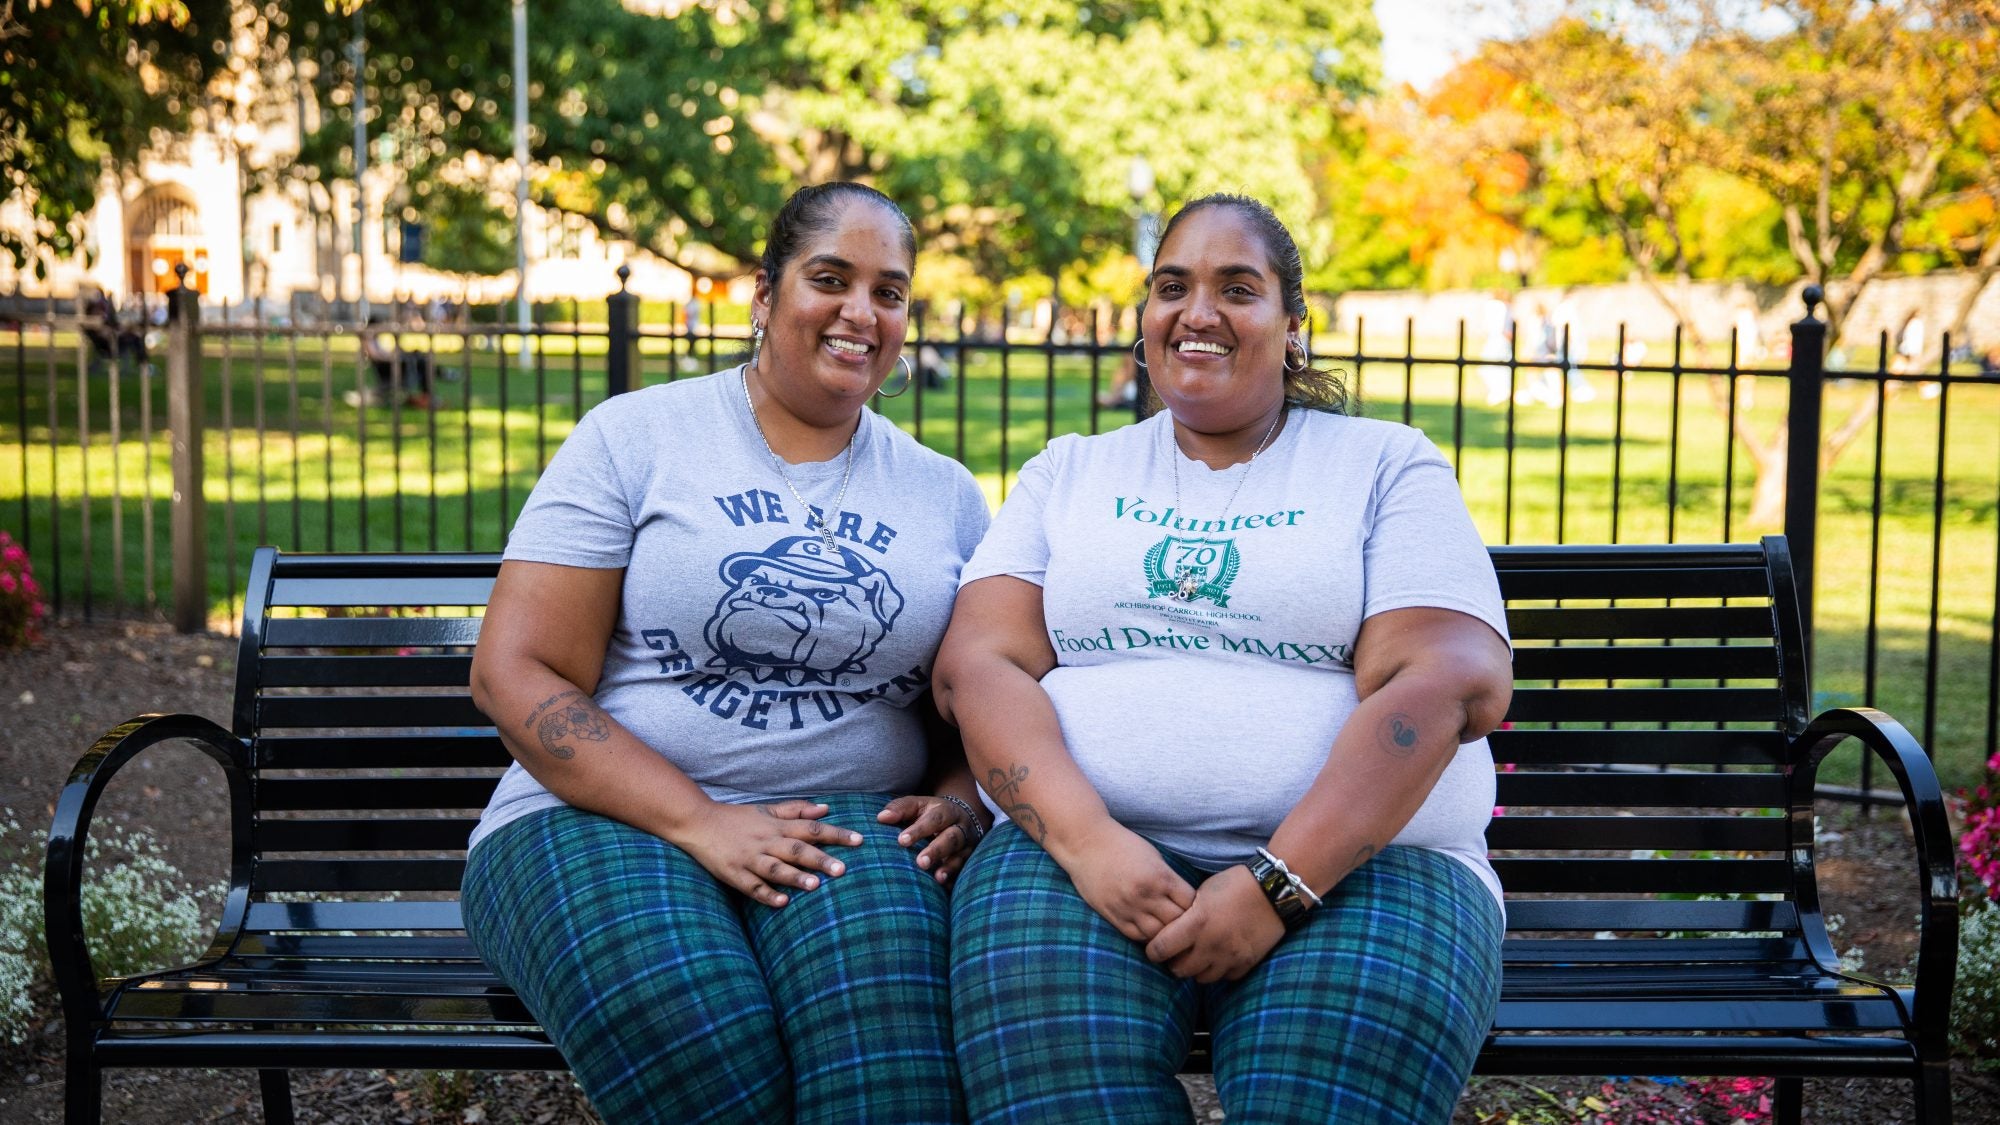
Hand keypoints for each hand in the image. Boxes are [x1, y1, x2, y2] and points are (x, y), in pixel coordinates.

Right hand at [675, 799, 862, 907]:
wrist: (697, 822)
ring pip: (775, 868)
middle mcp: (766, 841)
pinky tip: (782, 903)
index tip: (859, 841)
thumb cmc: (737, 818)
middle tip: (843, 869)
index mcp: (776, 826)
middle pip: (796, 850)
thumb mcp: (766, 809)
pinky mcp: (733, 873)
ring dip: (794, 877)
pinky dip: (766, 894)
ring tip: (815, 885)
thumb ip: (796, 810)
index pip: (812, 829)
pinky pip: (751, 886)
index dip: (836, 834)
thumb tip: (826, 809)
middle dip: (820, 859)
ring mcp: (749, 858)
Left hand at [878, 795, 984, 883]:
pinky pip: (963, 871)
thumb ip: (900, 809)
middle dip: (936, 851)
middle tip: (920, 862)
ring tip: (937, 878)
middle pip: (950, 838)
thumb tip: (881, 817)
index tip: (901, 841)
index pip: (933, 819)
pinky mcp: (968, 860)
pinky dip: (955, 880)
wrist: (961, 818)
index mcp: (944, 811)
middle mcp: (959, 827)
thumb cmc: (930, 814)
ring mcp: (966, 846)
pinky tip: (945, 888)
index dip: (919, 830)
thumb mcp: (917, 805)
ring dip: (949, 867)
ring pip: (960, 856)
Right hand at [1058, 822, 1195, 943]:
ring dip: (1165, 933)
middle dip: (1184, 922)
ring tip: (1168, 929)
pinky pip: (1136, 936)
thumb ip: (1169, 878)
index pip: (1190, 903)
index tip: (1194, 906)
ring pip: (1158, 934)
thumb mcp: (1153, 856)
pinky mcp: (1112, 915)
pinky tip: (1150, 930)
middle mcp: (1146, 894)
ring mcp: (1128, 907)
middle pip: (1177, 922)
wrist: (1085, 843)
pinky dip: (1147, 936)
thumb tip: (1187, 900)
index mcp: (1160, 876)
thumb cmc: (1122, 845)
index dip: (1196, 906)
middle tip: (1185, 922)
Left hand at [1144, 864, 1284, 981]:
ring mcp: (1230, 956)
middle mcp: (1211, 944)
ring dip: (1197, 969)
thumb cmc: (1234, 884)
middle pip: (1179, 970)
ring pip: (1202, 978)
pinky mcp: (1247, 963)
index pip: (1160, 949)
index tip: (1154, 949)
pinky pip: (1226, 977)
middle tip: (1177, 954)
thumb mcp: (1202, 892)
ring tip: (1199, 955)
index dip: (1153, 951)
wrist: (1273, 890)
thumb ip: (1186, 916)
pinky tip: (1220, 956)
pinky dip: (1220, 970)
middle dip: (1174, 963)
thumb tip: (1171, 931)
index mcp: (1196, 923)